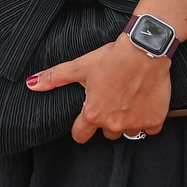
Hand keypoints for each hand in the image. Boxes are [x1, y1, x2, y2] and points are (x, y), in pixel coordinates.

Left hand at [26, 36, 171, 142]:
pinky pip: (150, 129)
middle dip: (108, 121)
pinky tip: (146, 103)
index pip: (81, 135)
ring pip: (129, 132)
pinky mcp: (154, 120)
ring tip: (129, 101)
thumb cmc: (112, 58)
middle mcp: (113, 124)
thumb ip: (55, 77)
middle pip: (107, 133)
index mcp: (93, 113)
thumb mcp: (80, 67)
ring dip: (128, 121)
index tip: (85, 123)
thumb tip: (32, 84)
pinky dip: (149, 119)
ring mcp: (135, 124)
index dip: (81, 129)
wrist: (144, 51)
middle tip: (113, 102)